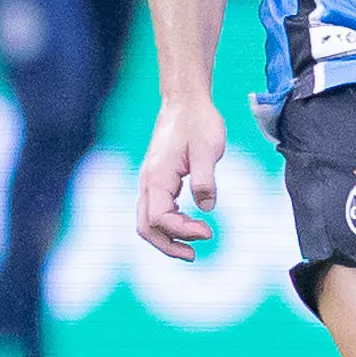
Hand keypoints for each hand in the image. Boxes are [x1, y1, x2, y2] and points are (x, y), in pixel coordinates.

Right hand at [136, 95, 229, 260]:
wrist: (185, 102)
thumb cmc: (197, 122)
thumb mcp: (207, 150)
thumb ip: (205, 180)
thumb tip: (207, 208)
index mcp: (157, 177)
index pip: (159, 218)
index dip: (182, 230)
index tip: (209, 231)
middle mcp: (147, 182)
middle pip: (145, 227)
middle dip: (168, 245)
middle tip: (195, 255)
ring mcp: (150, 181)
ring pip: (148, 220)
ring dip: (168, 237)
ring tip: (194, 245)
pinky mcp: (158, 179)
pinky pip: (155, 210)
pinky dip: (169, 223)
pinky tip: (190, 224)